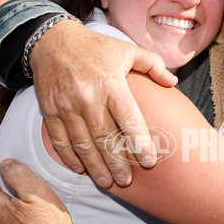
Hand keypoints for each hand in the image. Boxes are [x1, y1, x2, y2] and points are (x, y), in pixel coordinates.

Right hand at [29, 20, 177, 187]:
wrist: (52, 40)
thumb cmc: (95, 48)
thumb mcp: (127, 49)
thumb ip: (153, 65)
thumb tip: (173, 82)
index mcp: (111, 83)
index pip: (128, 118)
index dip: (139, 142)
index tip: (149, 161)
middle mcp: (88, 97)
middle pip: (105, 138)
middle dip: (117, 163)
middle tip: (127, 181)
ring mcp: (67, 105)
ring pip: (83, 143)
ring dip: (95, 166)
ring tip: (108, 183)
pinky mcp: (50, 110)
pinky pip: (60, 139)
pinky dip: (69, 157)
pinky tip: (81, 169)